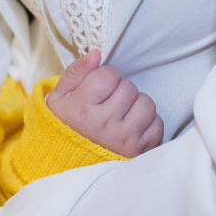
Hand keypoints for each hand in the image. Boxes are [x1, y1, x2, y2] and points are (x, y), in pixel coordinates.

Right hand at [46, 49, 163, 157]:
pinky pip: (157, 123)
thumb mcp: (58, 97)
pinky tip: (130, 125)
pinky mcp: (141, 150)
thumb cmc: (63, 125)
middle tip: (107, 102)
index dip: (105, 76)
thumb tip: (97, 53)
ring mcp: (125, 139)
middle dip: (119, 90)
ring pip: (146, 103)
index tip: (99, 86)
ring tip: (120, 113)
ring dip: (135, 104)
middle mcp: (105, 124)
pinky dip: (147, 122)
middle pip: (129, 87)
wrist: (67, 162)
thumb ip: (76, 72)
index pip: (109, 75)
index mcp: (83, 108)